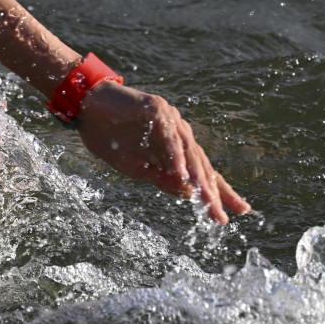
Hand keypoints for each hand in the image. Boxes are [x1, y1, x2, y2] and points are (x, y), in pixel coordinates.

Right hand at [75, 81, 250, 223]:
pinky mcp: (157, 109)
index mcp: (175, 149)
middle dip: (212, 193)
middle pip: (201, 166)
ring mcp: (170, 120)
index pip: (202, 172)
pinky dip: (175, 156)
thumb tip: (189, 194)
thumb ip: (162, 179)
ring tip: (208, 202)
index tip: (237, 212)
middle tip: (221, 216)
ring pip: (189, 153)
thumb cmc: (110, 136)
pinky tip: (181, 173)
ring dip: (198, 178)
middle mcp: (179, 134)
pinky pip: (169, 137)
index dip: (220, 192)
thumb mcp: (137, 168)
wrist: (86, 107)